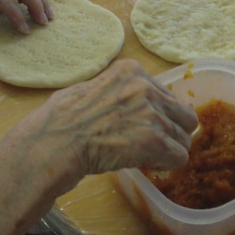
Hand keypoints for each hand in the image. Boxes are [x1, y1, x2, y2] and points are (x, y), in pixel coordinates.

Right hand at [9, 59, 198, 195]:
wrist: (50, 145)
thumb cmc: (60, 121)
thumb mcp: (91, 89)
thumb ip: (119, 91)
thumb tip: (136, 100)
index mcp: (131, 70)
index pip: (167, 94)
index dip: (160, 115)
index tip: (145, 127)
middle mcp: (145, 87)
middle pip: (184, 115)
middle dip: (172, 132)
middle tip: (152, 145)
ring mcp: (151, 113)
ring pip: (183, 138)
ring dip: (167, 151)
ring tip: (144, 157)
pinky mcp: (153, 140)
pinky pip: (178, 156)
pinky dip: (166, 165)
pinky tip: (147, 164)